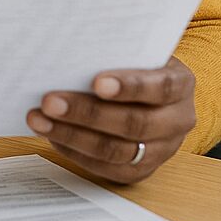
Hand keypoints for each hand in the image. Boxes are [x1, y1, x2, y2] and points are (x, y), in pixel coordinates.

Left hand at [25, 57, 195, 182]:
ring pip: (116, 151)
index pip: (160, 87)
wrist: (156, 96)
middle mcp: (177, 121)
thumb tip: (71, 50)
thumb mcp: (138, 52)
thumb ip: (115, 52)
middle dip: (87, 113)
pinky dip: (74, 152)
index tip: (97, 82)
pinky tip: (51, 134)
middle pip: (133, 123)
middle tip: (50, 101)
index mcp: (181, 84)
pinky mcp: (139, 170)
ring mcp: (161, 151)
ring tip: (39, 119)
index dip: (130, 86)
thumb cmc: (138, 65)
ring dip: (72, 135)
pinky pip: (106, 168)